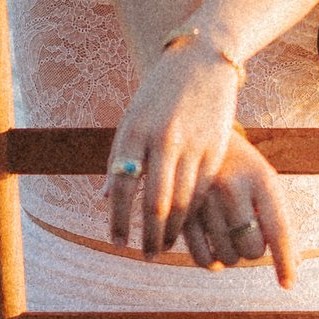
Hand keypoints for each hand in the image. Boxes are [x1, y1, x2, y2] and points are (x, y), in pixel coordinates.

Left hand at [106, 35, 245, 258]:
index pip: (121, 188)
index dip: (118, 220)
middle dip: (148, 236)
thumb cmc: (158, 94)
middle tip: (145, 256)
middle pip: (155, 202)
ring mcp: (191, 144)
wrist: (200, 62)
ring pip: (182, 201)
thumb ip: (118, 157)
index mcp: (133, 132)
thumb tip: (102, 197)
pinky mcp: (216, 147)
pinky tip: (186, 225)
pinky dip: (193, 212)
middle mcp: (161, 139)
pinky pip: (202, 190)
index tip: (117, 243)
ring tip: (164, 247)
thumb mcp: (132, 119)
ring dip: (172, 230)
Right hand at [179, 136, 294, 284]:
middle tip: (249, 233)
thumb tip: (296, 264)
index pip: (278, 229)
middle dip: (254, 250)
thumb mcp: (265, 183)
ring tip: (232, 236)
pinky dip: (212, 262)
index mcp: (261, 179)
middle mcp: (232, 188)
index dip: (284, 261)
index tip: (289, 284)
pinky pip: (202, 259)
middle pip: (252, 250)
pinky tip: (215, 251)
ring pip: (227, 258)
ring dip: (233, 256)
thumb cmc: (243, 168)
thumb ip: (281, 220)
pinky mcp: (181, 212)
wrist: (200, 139)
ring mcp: (203, 200)